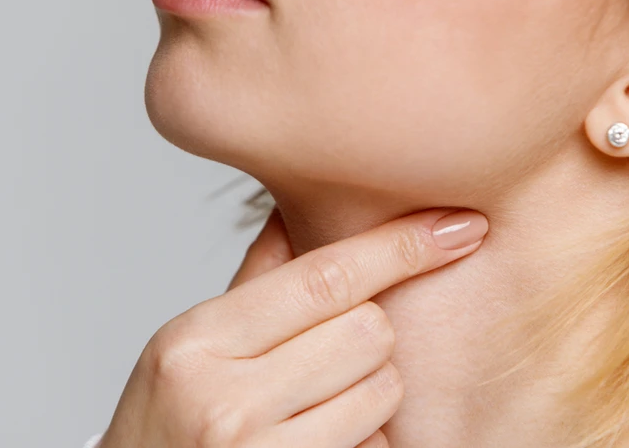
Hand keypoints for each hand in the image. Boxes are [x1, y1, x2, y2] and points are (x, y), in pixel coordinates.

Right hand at [98, 207, 488, 447]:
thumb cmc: (170, 422)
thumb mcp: (194, 345)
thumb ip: (255, 279)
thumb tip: (296, 204)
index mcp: (198, 343)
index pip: (325, 277)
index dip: (401, 246)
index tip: (458, 224)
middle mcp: (226, 401)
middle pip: (369, 331)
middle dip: (367, 335)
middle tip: (326, 355)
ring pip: (384, 389)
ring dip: (370, 391)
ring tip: (315, 406)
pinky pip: (378, 444)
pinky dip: (365, 438)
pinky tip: (319, 439)